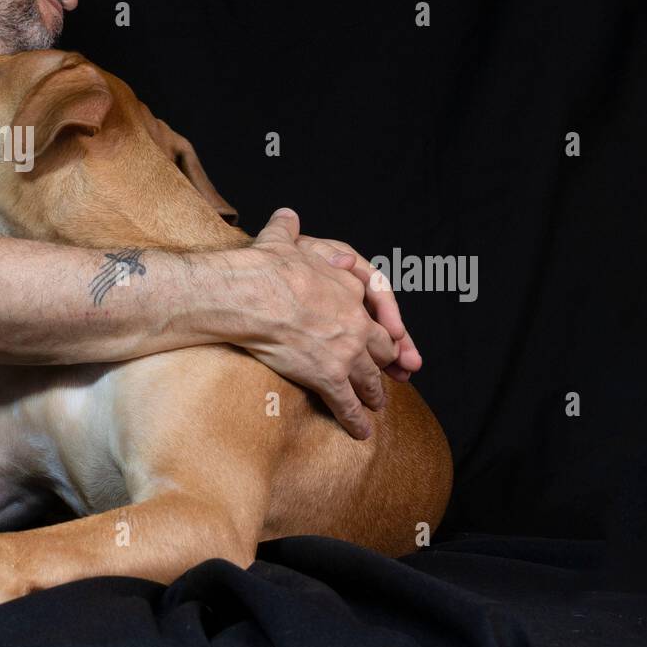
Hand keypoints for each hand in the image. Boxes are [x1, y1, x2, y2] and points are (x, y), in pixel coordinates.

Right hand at [227, 208, 406, 438]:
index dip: (388, 329)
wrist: (249, 295)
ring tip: (378, 405)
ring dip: (375, 394)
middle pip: (381, 349)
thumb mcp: (281, 238)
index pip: (378, 311)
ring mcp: (346, 351)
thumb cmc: (263, 266)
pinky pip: (348, 404)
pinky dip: (356, 420)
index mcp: (350, 288)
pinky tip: (361, 432)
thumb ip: (288, 228)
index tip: (394, 340)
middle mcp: (356, 322)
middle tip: (396, 376)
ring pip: (370, 379)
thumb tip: (287, 214)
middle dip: (389, 364)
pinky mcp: (330, 377)